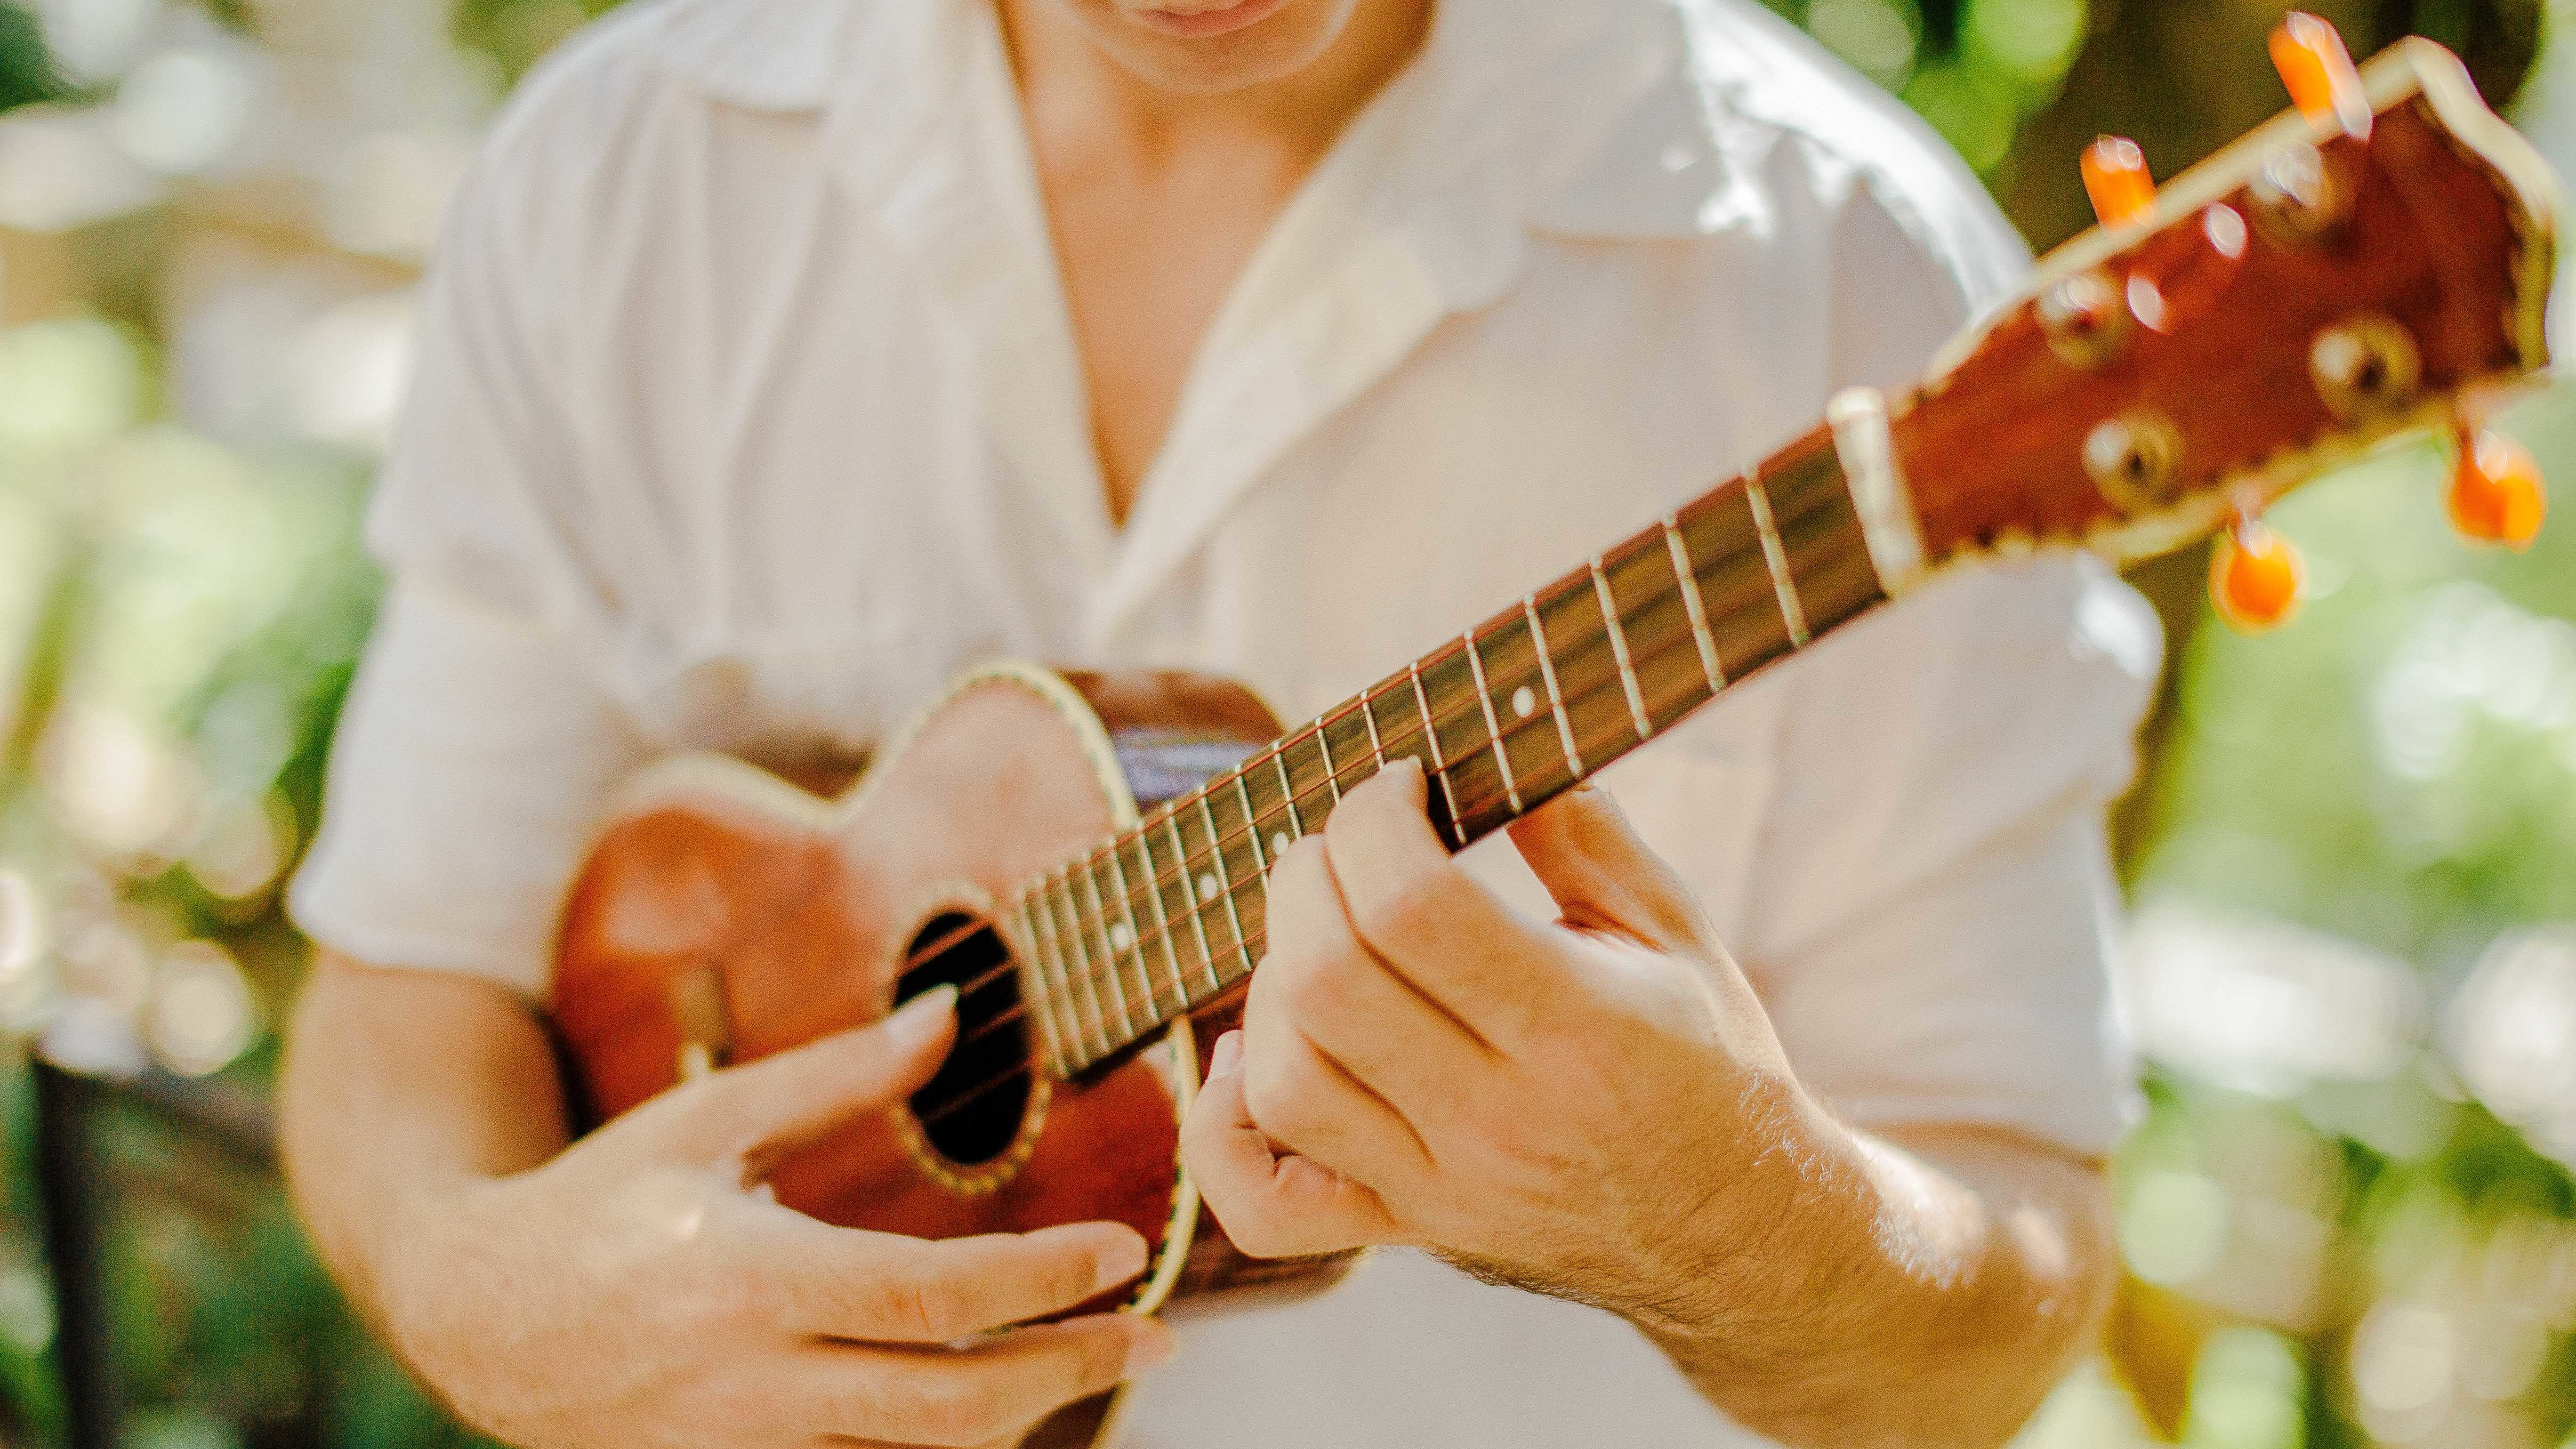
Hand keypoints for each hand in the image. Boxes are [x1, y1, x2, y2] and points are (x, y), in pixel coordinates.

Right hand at [378, 989, 1172, 1448]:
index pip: (930, 1297)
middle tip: (1157, 1334)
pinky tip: (1006, 1398)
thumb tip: (948, 1014)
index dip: (1040, 1281)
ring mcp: (747, 1446)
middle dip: (1068, 1372)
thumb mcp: (707, 1121)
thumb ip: (836, 1076)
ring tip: (1101, 1358)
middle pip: (948, 1404)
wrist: (477, 1320)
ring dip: (1024, 1413)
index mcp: (748, 1276)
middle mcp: (753, 1380)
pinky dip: (947, 1440)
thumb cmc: (600, 1201)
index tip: (1124, 1251)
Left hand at [1180, 759, 1833, 1331]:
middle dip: (1308, 878)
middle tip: (1343, 844)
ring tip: (1317, 935)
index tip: (1399, 782)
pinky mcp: (1408, 1231)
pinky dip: (1223, 1128)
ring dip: (1270, 981)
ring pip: (1286, 1083)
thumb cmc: (1709, 1062)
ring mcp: (1443, 1188)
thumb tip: (1491, 738)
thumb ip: (1585, 833)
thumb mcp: (1678, 931)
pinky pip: (1266, 1207)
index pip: (1414, 907)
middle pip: (1326, 983)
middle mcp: (1501, 1118)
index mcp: (1580, 1028)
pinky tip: (1248, 1056)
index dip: (1375, 818)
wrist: (1741, 1236)